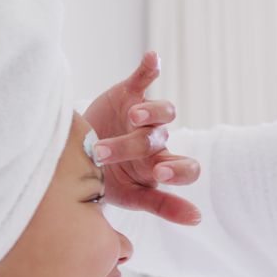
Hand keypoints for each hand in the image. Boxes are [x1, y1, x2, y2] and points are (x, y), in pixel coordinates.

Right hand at [83, 51, 200, 224]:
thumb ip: (163, 206)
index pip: (185, 168)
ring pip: (159, 110)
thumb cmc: (110, 182)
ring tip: (134, 116)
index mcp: (160, 167)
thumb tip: (198, 218)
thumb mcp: (133, 198)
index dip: (178, 170)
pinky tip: (153, 58)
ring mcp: (143, 116)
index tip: (159, 175)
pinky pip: (143, 79)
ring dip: (149, 112)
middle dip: (132, 146)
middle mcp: (157, 141)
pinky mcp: (129, 94)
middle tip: (104, 153)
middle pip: (158, 140)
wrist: (78, 158)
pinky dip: (149, 68)